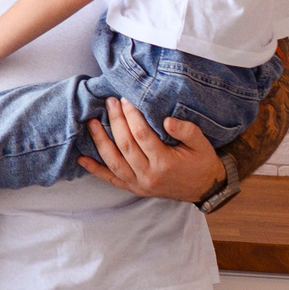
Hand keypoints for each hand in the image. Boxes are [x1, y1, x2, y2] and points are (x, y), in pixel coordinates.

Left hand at [77, 97, 226, 202]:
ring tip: (92, 122)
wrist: (205, 188)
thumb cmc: (202, 162)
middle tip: (110, 102)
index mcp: (165, 163)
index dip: (132, 116)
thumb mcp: (202, 143)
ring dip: (100, 141)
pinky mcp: (134, 189)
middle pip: (125, 145)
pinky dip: (95, 169)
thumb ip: (187, 130)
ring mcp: (139, 184)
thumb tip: (167, 119)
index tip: (126, 100)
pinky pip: (111, 179)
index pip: (142, 135)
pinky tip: (82, 158)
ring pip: (113, 162)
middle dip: (115, 121)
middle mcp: (149, 176)